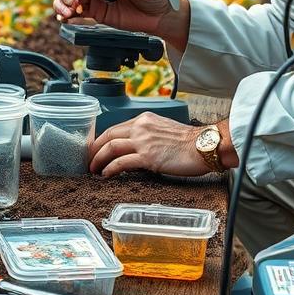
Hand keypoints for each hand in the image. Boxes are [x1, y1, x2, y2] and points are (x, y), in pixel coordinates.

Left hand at [88, 113, 210, 177]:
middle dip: (95, 149)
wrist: (204, 147)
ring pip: (110, 147)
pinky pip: (121, 163)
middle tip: (89, 161)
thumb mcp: (164, 130)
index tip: (96, 150)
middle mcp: (141, 127)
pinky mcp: (147, 157)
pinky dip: (110, 169)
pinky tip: (106, 175)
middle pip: (108, 136)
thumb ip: (148, 136)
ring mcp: (143, 141)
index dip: (102, 140)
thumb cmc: (190, 143)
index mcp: (144, 119)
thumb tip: (136, 150)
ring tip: (93, 170)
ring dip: (98, 160)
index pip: (116, 128)